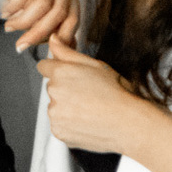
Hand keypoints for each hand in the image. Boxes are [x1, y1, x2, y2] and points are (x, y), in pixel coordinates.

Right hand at [0, 0, 78, 51]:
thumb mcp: (33, 7)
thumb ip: (47, 23)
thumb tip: (58, 48)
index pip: (73, 17)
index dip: (59, 38)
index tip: (44, 51)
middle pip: (59, 12)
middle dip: (38, 33)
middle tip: (21, 45)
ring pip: (44, 3)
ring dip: (23, 21)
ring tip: (9, 27)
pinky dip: (15, 6)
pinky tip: (5, 12)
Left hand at [37, 36, 171, 171]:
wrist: (127, 123)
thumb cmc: (116, 93)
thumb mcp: (95, 65)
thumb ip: (68, 52)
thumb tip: (53, 40)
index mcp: (61, 72)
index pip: (44, 66)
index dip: (58, 69)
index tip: (70, 76)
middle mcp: (54, 92)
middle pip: (52, 87)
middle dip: (65, 89)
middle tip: (88, 94)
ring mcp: (55, 114)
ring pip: (56, 107)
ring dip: (67, 108)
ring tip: (91, 109)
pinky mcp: (58, 131)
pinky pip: (60, 125)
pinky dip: (70, 124)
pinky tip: (88, 121)